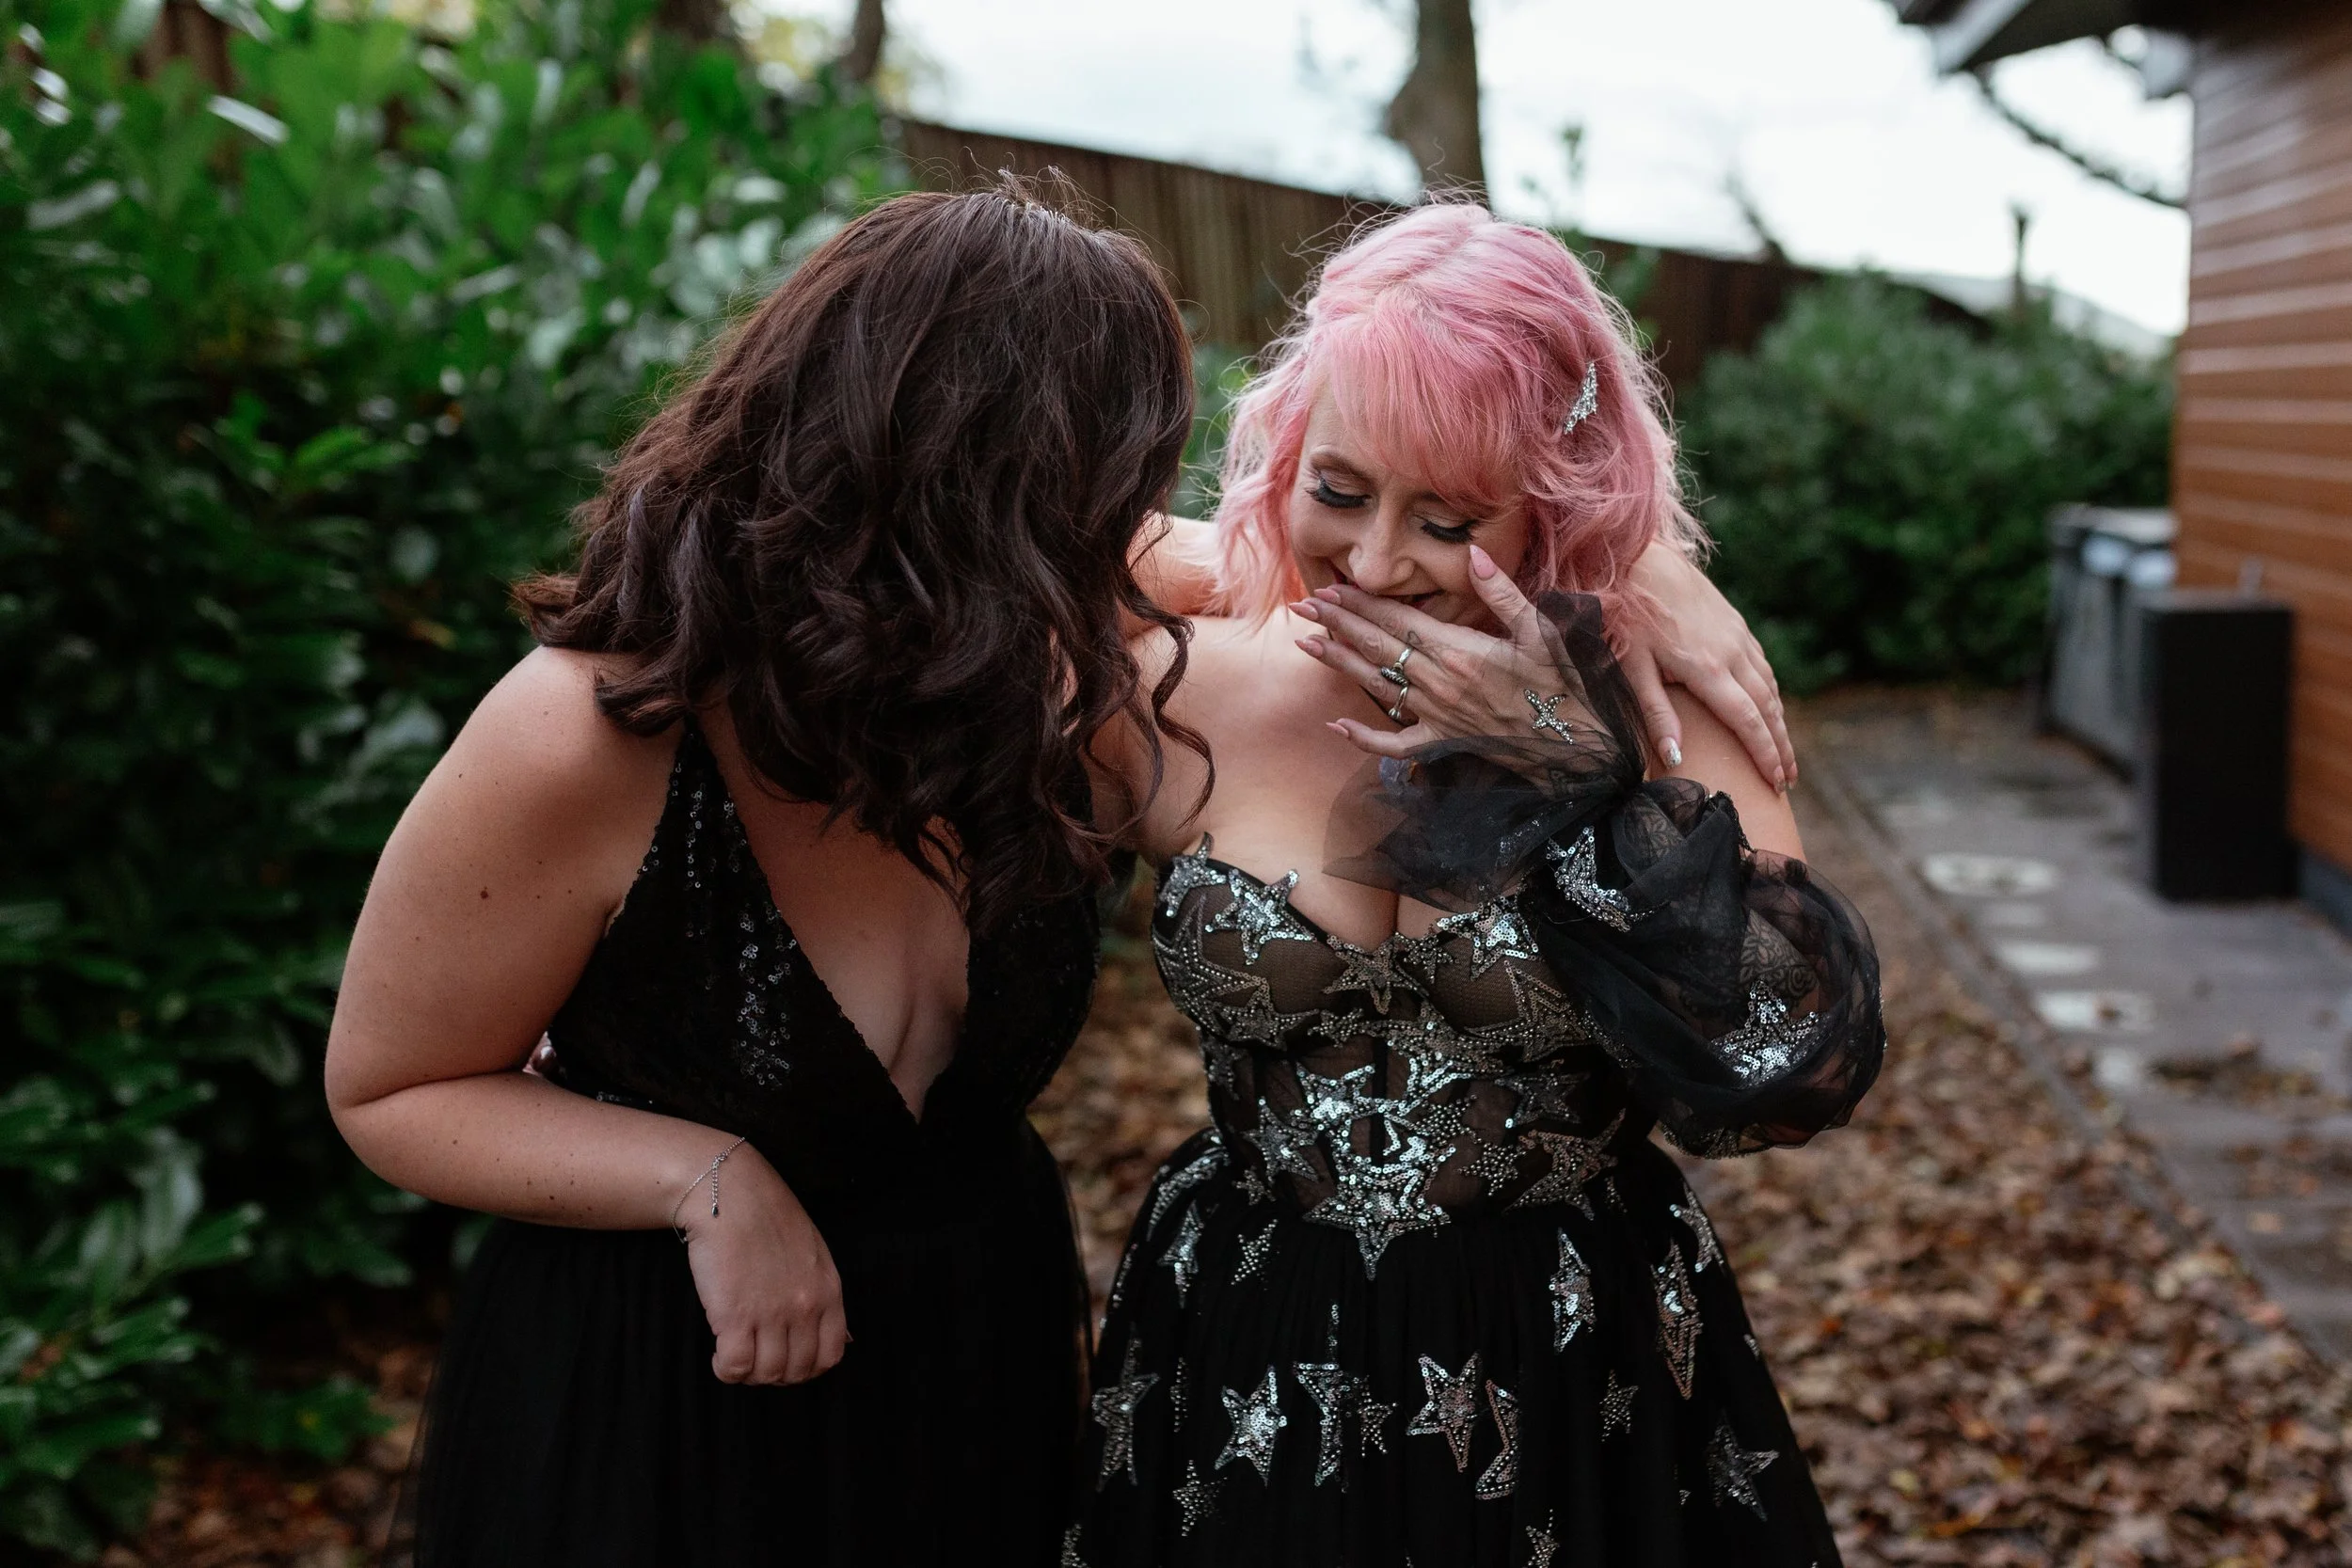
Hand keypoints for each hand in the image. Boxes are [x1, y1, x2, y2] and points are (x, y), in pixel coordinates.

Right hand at [679, 1143, 848, 1385]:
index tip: (788, 1360)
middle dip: (776, 1374)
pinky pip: (735, 1367)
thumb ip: (824, 1297)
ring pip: (767, 1374)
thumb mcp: (813, 1255)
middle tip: (757, 1359)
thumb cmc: (768, 1218)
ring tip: (737, 1355)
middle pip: (797, 1370)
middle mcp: (805, 1307)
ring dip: (750, 1374)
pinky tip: (720, 1354)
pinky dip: (726, 1370)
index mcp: (828, 1291)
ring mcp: (771, 1313)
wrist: (731, 1194)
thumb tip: (844, 1340)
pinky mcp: (734, 1315)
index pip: (831, 1355)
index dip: (807, 1368)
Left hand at [1293, 546, 1572, 760]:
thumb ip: (1503, 593)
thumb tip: (1473, 554)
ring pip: (1377, 686)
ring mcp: (1437, 715)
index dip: (1361, 604)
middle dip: (1339, 625)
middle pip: (1378, 648)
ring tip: (1306, 644)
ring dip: (1340, 664)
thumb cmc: (1564, 683)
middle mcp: (1440, 683)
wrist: (1577, 743)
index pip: (1398, 621)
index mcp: (1460, 651)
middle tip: (1304, 607)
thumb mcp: (1542, 630)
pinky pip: (1395, 743)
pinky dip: (1364, 737)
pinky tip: (1338, 725)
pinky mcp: (1442, 741)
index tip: (1330, 589)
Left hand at [1621, 541, 1792, 788]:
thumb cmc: (1625, 614)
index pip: (1747, 722)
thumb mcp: (1631, 667)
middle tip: (1788, 780)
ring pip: (1769, 685)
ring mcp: (1735, 634)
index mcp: (1707, 669)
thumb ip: (1655, 713)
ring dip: (1780, 720)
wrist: (1636, 557)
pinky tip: (1770, 704)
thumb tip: (1675, 758)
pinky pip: (1761, 663)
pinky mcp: (1733, 621)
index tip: (1777, 783)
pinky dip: (1771, 690)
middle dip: (1780, 745)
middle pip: (1766, 708)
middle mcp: (1731, 652)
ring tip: (1784, 750)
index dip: (1765, 755)